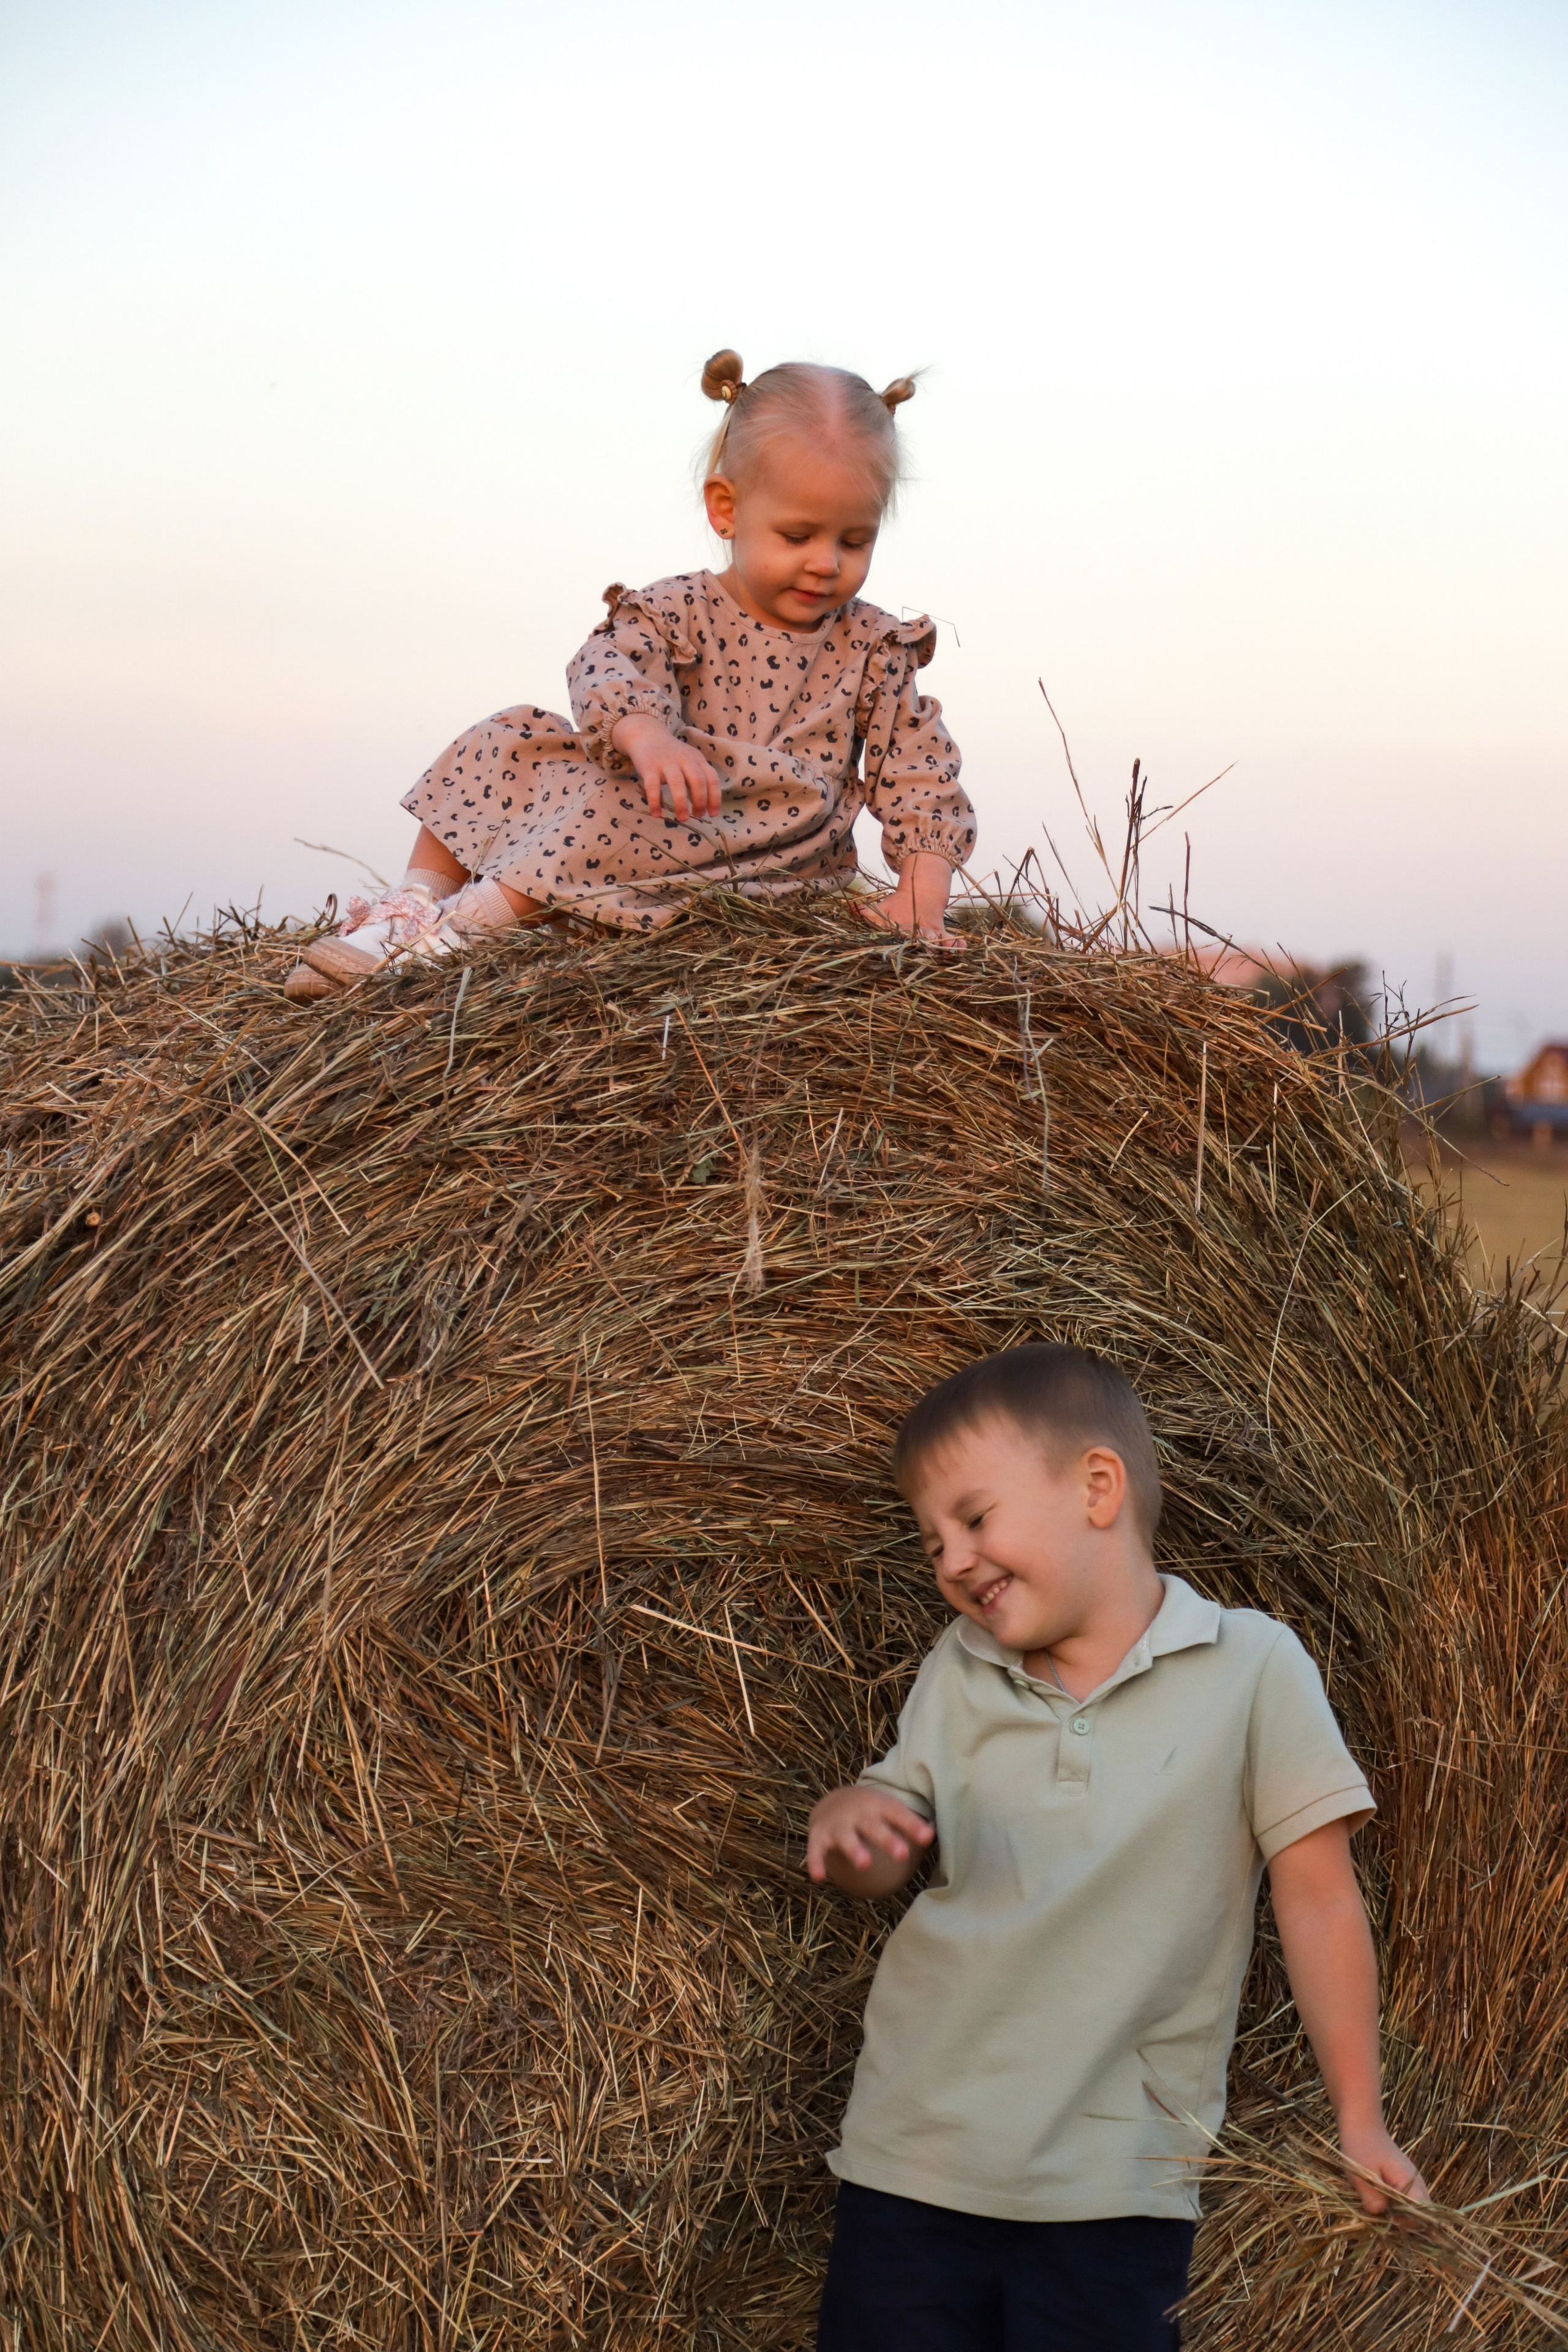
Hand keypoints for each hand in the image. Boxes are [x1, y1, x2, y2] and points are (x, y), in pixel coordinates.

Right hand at [611, 715, 722, 821]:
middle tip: (697, 816)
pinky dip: (655, 802)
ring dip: (681, 804)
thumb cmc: (672, 755)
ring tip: (682, 818)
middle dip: (700, 801)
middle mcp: (684, 760)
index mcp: (697, 759)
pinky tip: (656, 814)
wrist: (647, 736)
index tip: (713, 813)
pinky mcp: (649, 767)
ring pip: (677, 784)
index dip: (714, 798)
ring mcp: (666, 763)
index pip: (712, 779)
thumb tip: (704, 805)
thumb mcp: (689, 761)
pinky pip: (653, 787)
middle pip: (698, 781)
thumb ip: (697, 778)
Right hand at [806, 1785, 934, 1896]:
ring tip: (865, 1865)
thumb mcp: (889, 1810)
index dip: (912, 1826)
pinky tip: (819, 1877)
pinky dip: (815, 1861)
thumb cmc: (871, 1811)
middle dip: (887, 1839)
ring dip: (855, 1849)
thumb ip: (910, 1824)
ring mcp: (838, 1824)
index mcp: (878, 1806)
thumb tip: (933, 1837)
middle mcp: (858, 1814)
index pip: (898, 1814)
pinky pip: (816, 1849)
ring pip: (846, 1837)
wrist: (834, 1799)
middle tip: (903, 1855)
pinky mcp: (819, 1835)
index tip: (928, 1838)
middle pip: (873, 1826)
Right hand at [864, 850, 964, 950]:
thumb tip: (853, 907)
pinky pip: (949, 940)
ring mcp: (928, 940)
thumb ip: (867, 912)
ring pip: (935, 944)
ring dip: (942, 948)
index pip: (899, 940)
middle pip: (919, 945)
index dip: (903, 939)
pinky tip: (964, 947)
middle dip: (925, 947)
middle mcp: (913, 942)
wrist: (917, 898)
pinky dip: (957, 945)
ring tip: (950, 949)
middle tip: (930, 950)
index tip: (905, 939)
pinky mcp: (941, 935)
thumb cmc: (896, 907)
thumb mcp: (881, 909)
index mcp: (898, 936)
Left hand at [1338, 2115, 1429, 2214]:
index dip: (1407, 2222)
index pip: (1422, 2213)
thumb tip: (1381, 2216)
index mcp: (1411, 2181)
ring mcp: (1413, 2184)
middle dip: (1402, 2222)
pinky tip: (1377, 2201)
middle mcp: (1418, 2185)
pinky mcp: (1404, 2184)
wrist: (1362, 2126)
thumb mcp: (1362, 2175)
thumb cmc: (1361, 2148)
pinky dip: (1393, 2207)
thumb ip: (1372, 2198)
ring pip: (1412, 2211)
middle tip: (1380, 2216)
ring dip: (1397, 2215)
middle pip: (1420, 2216)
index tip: (1387, 2218)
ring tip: (1377, 2208)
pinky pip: (1405, 2203)